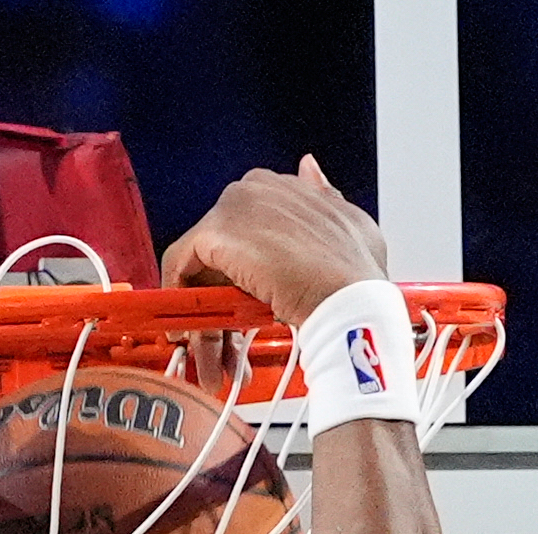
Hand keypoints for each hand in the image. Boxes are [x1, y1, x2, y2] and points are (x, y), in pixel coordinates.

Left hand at [163, 157, 387, 328]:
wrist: (350, 298)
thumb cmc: (357, 276)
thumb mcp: (352, 227)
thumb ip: (326, 198)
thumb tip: (308, 168)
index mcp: (288, 188)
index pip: (247, 230)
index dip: (240, 279)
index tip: (240, 312)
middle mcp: (259, 189)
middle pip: (221, 251)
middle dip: (221, 304)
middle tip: (226, 348)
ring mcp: (236, 207)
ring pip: (202, 264)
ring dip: (205, 318)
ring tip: (214, 361)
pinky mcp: (217, 231)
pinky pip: (180, 264)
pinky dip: (179, 300)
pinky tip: (189, 332)